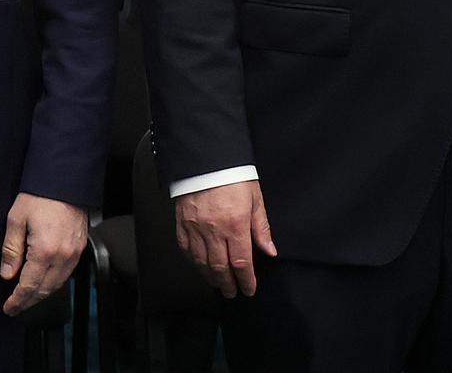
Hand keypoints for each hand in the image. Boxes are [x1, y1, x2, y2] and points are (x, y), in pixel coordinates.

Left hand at [0, 194, 88, 314]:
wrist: (65, 179)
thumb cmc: (41, 195)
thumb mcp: (16, 219)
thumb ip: (11, 250)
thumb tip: (7, 273)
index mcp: (44, 250)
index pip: (29, 286)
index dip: (17, 300)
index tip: (8, 308)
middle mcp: (63, 255)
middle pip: (45, 290)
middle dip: (29, 301)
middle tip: (15, 306)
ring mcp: (74, 252)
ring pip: (58, 284)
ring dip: (42, 293)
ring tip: (28, 296)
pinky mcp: (81, 246)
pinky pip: (67, 273)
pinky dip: (55, 282)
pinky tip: (45, 280)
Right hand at [173, 180, 276, 297]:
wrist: (206, 158)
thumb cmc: (232, 174)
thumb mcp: (255, 198)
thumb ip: (261, 228)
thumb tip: (269, 250)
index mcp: (235, 224)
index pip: (241, 262)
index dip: (246, 280)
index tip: (249, 289)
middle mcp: (214, 230)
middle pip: (220, 268)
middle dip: (228, 284)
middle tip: (232, 292)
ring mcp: (195, 228)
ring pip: (201, 263)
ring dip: (211, 278)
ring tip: (218, 284)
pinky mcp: (182, 223)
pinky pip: (186, 250)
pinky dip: (193, 263)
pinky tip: (200, 266)